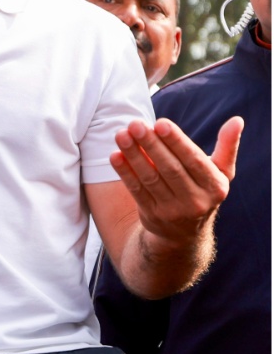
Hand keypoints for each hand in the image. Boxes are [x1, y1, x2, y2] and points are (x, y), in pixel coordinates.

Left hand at [110, 116, 241, 246]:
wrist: (184, 234)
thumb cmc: (202, 190)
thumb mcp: (220, 173)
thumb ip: (227, 147)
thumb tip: (237, 120)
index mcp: (215, 186)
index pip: (193, 160)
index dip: (176, 142)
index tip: (160, 123)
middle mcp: (195, 200)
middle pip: (170, 168)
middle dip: (151, 145)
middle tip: (135, 124)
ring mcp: (172, 210)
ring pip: (150, 178)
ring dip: (134, 156)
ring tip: (121, 134)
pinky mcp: (151, 215)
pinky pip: (136, 191)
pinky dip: (125, 173)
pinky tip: (115, 155)